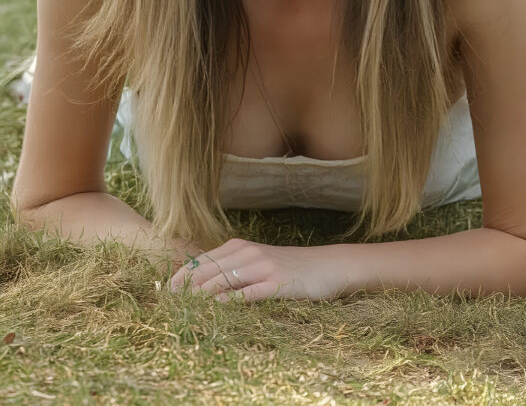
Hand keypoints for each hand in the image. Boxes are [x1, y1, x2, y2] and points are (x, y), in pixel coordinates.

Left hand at [169, 238, 351, 301]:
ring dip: (201, 296)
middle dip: (186, 288)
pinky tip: (217, 310)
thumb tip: (206, 284)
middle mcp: (248, 252)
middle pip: (208, 270)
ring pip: (223, 280)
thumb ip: (235, 268)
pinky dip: (229, 301)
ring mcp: (262, 266)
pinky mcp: (276, 283)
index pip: (203, 260)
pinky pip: (247, 292)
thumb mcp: (260, 262)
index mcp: (240, 246)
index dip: (182, 276)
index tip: (167, 292)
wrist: (327, 265)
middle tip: (170, 305)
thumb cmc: (291, 267)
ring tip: (185, 310)